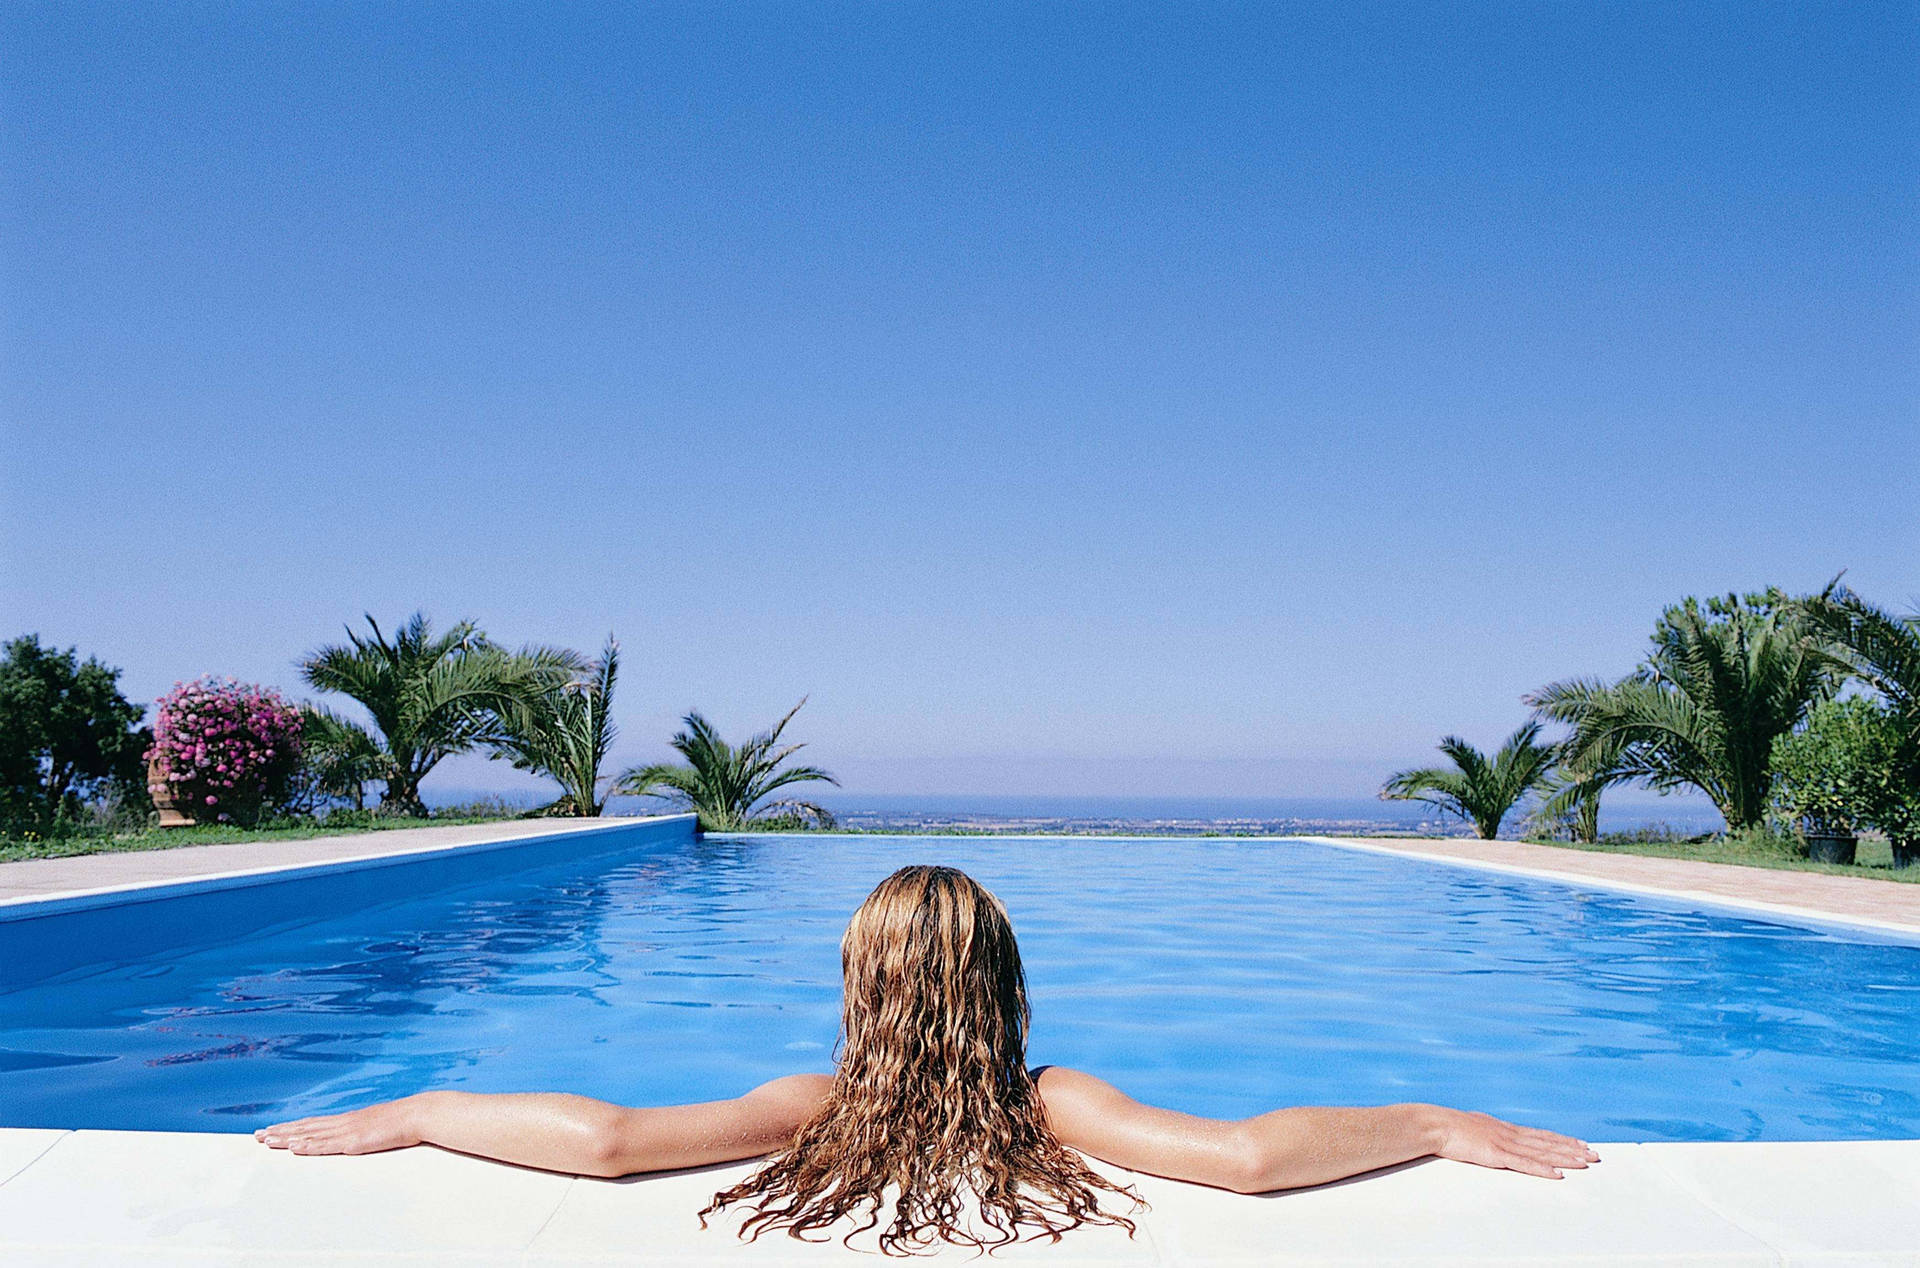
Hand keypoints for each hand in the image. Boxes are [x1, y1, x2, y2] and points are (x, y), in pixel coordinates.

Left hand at [255, 1097, 423, 1155]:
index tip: (272, 1129)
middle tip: (256, 1136)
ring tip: (266, 1140)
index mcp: (347, 1121)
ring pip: (310, 1135)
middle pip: (305, 1128)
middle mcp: (342, 1123)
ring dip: (287, 1138)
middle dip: (280, 1132)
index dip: (291, 1127)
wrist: (417, 1115)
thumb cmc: (402, 1122)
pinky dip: (308, 1146)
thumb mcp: (379, 1127)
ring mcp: (347, 1131)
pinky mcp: (354, 1141)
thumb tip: (358, 1138)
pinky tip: (294, 1148)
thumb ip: (365, 1132)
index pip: (312, 1123)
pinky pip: (327, 1146)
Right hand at [1431, 1108, 1599, 1178]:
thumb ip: (1487, 1134)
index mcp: (1505, 1129)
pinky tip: (1558, 1174)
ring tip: (1585, 1162)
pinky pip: (1524, 1164)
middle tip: (1595, 1154)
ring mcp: (1504, 1143)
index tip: (1580, 1143)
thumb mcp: (1474, 1128)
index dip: (1562, 1140)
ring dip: (1565, 1158)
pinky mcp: (1496, 1155)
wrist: (1435, 1124)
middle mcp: (1510, 1134)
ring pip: (1542, 1152)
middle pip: (1548, 1142)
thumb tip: (1490, 1138)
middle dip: (1573, 1149)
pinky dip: (1543, 1169)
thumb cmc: (1449, 1128)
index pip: (1540, 1135)